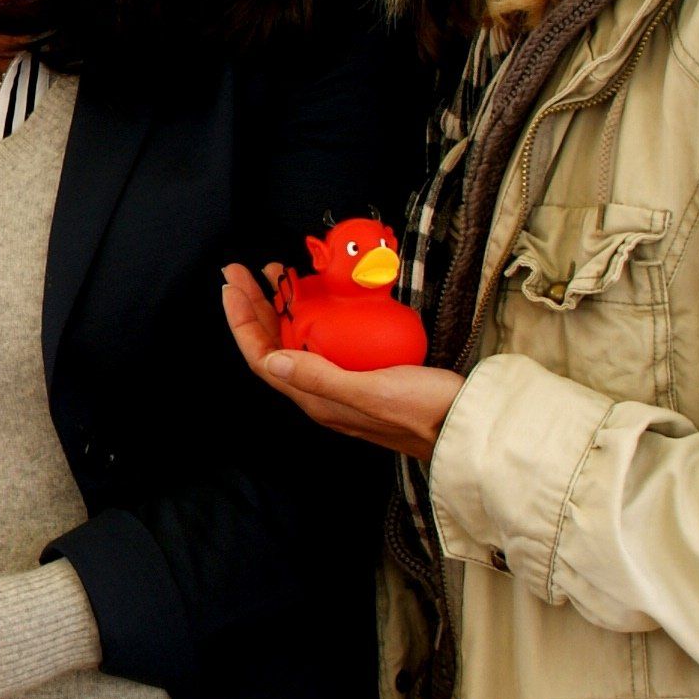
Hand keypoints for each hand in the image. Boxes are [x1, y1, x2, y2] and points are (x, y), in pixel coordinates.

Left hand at [221, 263, 464, 459]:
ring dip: (282, 308)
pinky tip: (321, 298)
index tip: (231, 285)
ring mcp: (343, 383)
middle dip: (255, 308)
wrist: (467, 427)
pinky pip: (327, 341)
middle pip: (275, 346)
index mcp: (316, 399)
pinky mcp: (365, 374)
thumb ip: (321, 377)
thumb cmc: (423, 410)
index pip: (262, 358)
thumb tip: (271, 360)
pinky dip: (315, 316)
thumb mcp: (370, 391)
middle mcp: (322, 393)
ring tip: (276, 276)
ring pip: (299, 342)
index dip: (242, 322)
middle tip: (242, 272)